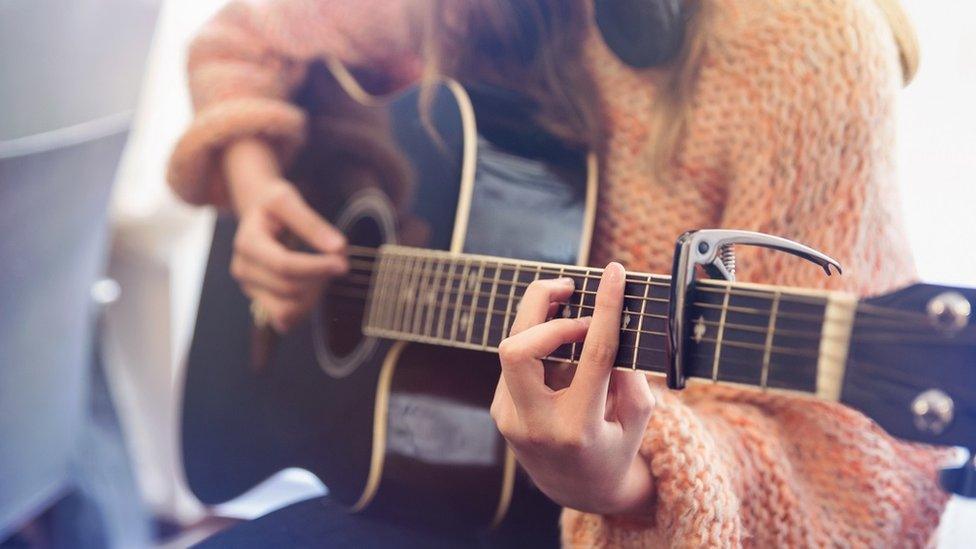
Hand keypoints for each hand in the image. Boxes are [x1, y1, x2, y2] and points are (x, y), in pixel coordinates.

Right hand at [231, 180, 347, 331]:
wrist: (257, 215)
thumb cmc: (272, 206)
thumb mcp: (287, 201)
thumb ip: (312, 224)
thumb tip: (338, 248)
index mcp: (247, 243)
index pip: (284, 265)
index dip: (316, 267)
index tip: (343, 262)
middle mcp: (243, 269)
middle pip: (290, 288)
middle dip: (320, 277)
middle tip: (340, 260)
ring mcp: (250, 289)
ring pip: (289, 309)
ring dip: (315, 294)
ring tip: (324, 270)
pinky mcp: (260, 302)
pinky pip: (287, 319)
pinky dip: (306, 306)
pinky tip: (315, 285)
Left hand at [490, 263, 655, 514]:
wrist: (576, 492)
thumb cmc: (616, 449)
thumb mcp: (639, 417)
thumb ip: (630, 371)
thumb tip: (609, 320)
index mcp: (579, 427)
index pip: (593, 355)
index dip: (605, 308)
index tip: (613, 272)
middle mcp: (537, 424)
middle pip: (518, 347)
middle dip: (542, 307)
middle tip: (573, 289)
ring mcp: (510, 419)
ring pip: (512, 347)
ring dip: (541, 321)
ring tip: (570, 311)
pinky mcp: (500, 411)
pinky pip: (516, 361)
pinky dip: (538, 343)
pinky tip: (559, 346)